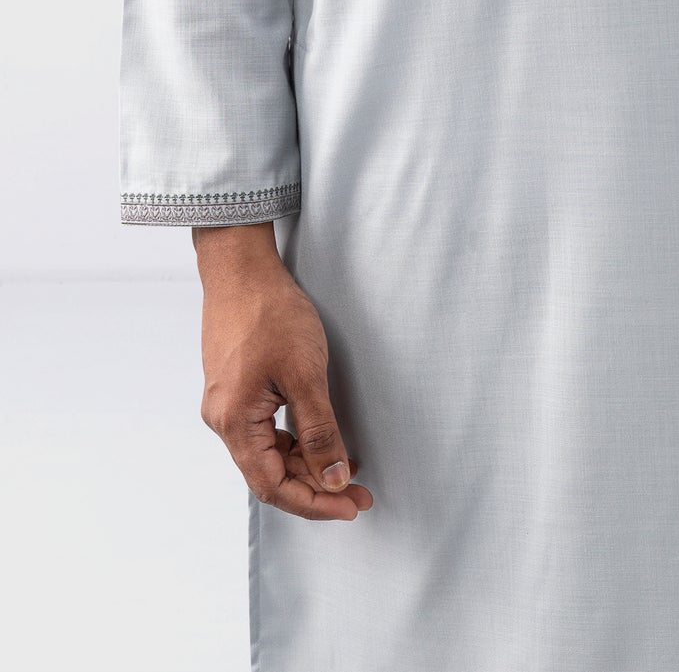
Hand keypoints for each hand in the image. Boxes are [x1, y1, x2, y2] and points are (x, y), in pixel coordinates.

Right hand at [194, 222, 373, 519]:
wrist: (242, 267)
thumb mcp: (305, 373)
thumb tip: (334, 479)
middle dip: (316, 487)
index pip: (275, 486)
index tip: (353, 506)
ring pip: (269, 453)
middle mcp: (223, 420)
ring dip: (307, 464)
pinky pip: (265, 430)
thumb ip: (319, 432)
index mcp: (235, 422)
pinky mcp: (235, 389)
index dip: (315, 503)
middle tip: (360, 491)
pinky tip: (321, 438)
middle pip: (270, 474)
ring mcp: (227, 404)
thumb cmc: (271, 313)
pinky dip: (295, 441)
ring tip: (348, 466)